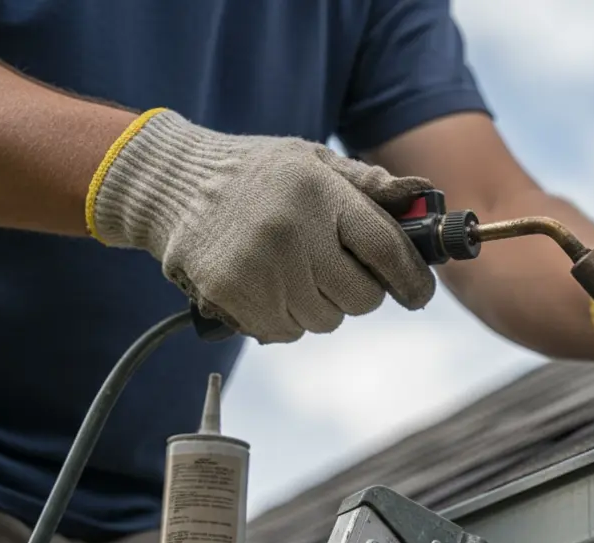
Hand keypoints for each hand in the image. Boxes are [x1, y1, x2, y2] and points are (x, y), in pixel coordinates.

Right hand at [87, 109, 433, 342]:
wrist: (171, 183)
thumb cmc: (255, 173)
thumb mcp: (311, 160)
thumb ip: (365, 182)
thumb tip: (421, 196)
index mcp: (319, 192)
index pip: (386, 249)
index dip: (411, 279)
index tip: (418, 294)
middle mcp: (291, 230)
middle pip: (361, 296)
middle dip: (361, 291)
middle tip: (339, 270)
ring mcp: (258, 267)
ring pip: (326, 319)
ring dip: (322, 304)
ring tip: (295, 270)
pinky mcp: (231, 294)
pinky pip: (286, 331)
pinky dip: (286, 318)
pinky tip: (270, 286)